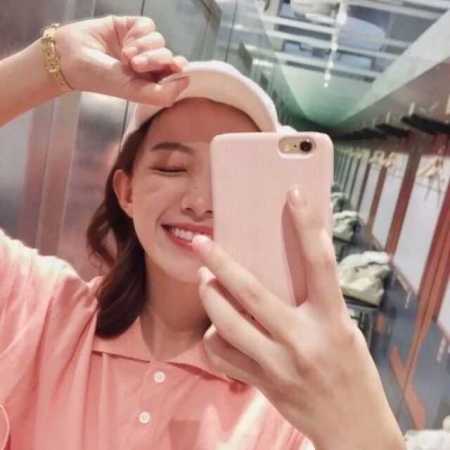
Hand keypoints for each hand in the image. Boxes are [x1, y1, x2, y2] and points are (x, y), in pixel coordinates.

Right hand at [54, 15, 188, 104]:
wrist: (72, 57)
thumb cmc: (101, 79)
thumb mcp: (133, 92)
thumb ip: (162, 94)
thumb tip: (186, 80)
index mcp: (150, 81)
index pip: (175, 73)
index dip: (177, 69)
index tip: (176, 67)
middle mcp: (147, 63)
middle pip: (168, 56)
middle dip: (155, 60)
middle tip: (136, 65)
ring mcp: (139, 45)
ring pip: (160, 40)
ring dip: (145, 48)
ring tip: (126, 57)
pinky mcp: (130, 26)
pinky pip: (148, 26)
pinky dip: (140, 34)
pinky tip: (126, 42)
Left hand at [192, 186, 404, 449]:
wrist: (354, 430)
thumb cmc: (353, 373)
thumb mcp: (344, 330)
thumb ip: (317, 302)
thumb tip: (288, 266)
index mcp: (332, 321)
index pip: (320, 264)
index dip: (307, 224)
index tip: (293, 194)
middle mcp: (303, 341)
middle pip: (252, 293)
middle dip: (220, 263)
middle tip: (201, 242)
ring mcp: (278, 366)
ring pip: (227, 325)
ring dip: (210, 298)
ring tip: (205, 281)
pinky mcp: (262, 385)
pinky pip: (223, 357)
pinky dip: (213, 339)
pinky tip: (215, 330)